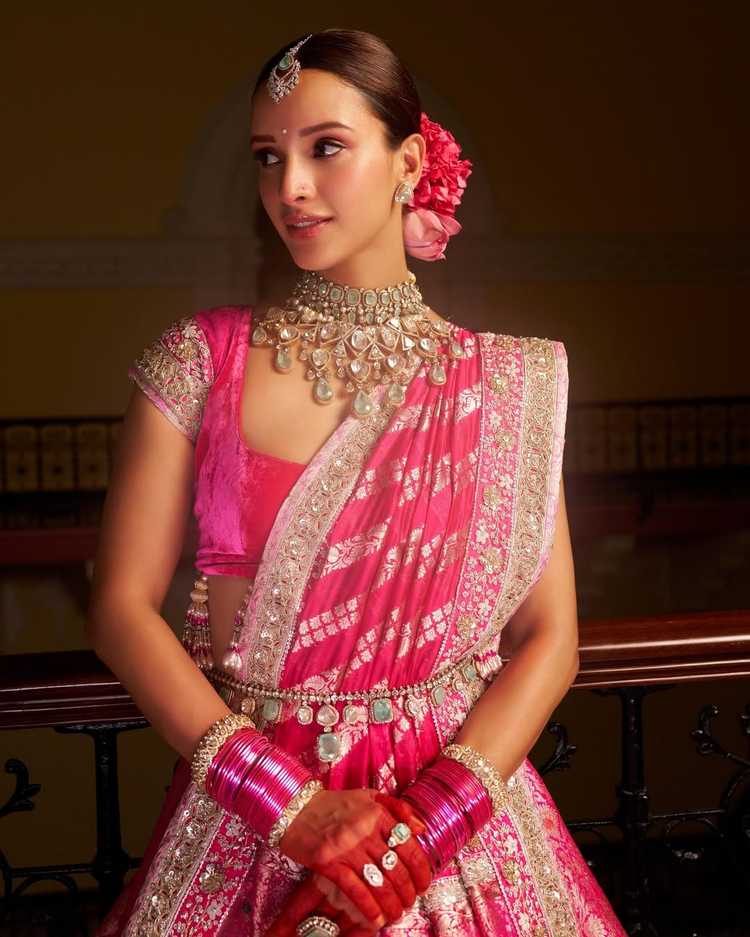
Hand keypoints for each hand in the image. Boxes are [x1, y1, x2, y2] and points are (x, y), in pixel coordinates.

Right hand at [273, 788, 431, 931]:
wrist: (296, 808)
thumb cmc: (335, 804)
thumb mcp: (369, 796)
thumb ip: (397, 808)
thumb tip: (421, 829)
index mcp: (377, 813)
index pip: (409, 847)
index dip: (421, 871)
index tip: (423, 885)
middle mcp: (364, 830)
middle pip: (396, 869)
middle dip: (408, 893)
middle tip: (409, 903)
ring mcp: (346, 847)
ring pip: (379, 883)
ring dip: (391, 905)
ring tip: (395, 914)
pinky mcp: (328, 863)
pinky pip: (354, 890)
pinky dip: (369, 908)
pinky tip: (376, 919)